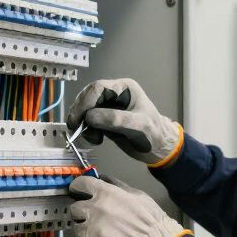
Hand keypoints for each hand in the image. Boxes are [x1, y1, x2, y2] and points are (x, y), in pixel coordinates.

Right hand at [66, 78, 181, 166]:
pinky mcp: (103, 121)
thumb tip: (90, 117)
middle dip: (80, 112)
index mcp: (124, 89)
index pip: (98, 88)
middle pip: (87, 97)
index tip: (79, 118)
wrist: (159, 149)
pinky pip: (87, 122)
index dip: (85, 101)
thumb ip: (116, 119)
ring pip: (85, 110)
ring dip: (82, 123)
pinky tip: (94, 140)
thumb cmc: (155, 134)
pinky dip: (86, 130)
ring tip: (92, 138)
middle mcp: (114, 95)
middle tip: (76, 128)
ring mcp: (107, 108)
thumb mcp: (139, 125)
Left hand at [69, 176, 188, 236]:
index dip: (78, 187)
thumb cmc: (152, 220)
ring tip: (99, 233)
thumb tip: (104, 179)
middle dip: (82, 212)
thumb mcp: (138, 195)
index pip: (82, 184)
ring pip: (78, 229)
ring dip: (86, 231)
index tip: (77, 190)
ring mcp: (94, 230)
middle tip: (91, 216)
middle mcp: (96, 210)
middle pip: (75, 208)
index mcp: (106, 193)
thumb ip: (118, 186)